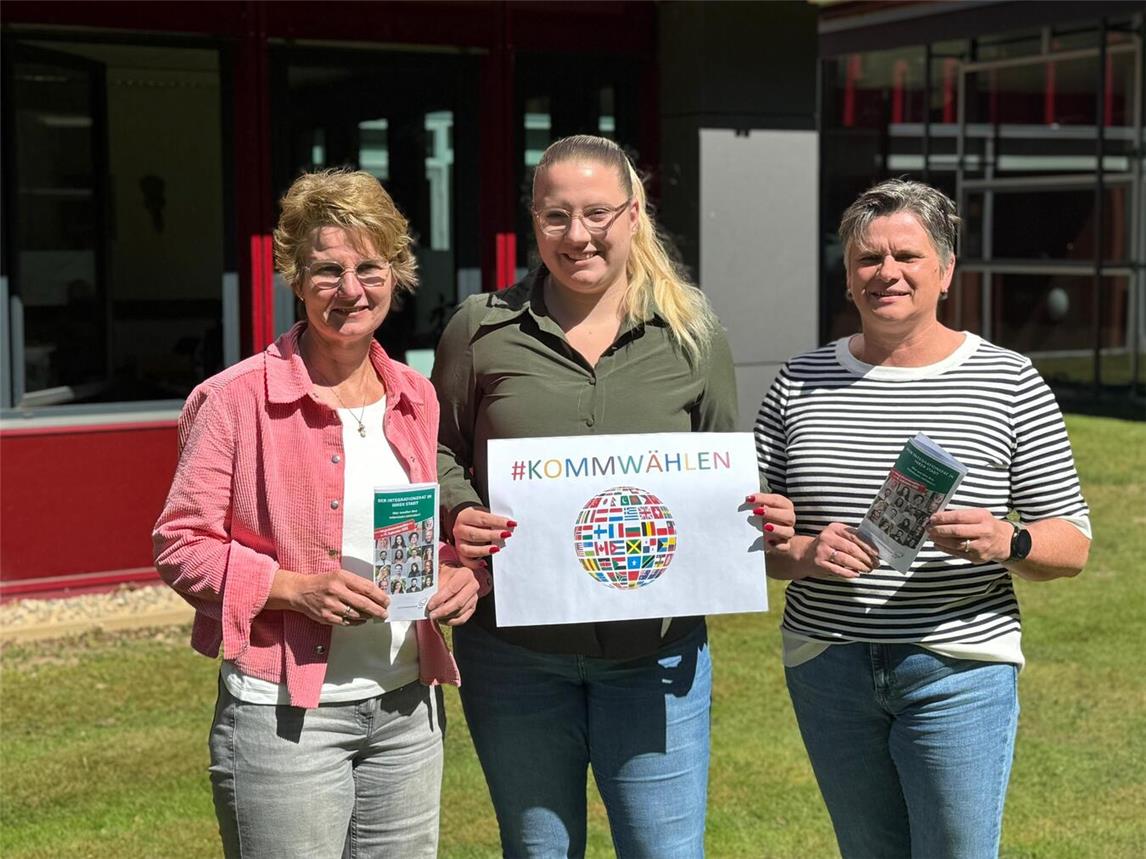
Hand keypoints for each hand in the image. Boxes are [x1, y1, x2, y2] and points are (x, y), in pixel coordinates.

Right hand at [267, 568, 388, 625]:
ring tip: (372, 615)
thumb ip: (355, 583)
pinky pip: (347, 622)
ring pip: (356, 614)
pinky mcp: (326, 617)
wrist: (300, 591)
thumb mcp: (339, 575)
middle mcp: (336, 591)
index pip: (366, 588)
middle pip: (364, 603)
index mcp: (341, 577)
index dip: (379, 596)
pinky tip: (361, 620)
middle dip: (378, 610)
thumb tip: (375, 594)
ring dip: (367, 616)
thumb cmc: (323, 582)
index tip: (386, 601)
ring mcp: (331, 605)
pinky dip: (356, 622)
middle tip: (385, 613)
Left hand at [426, 564, 480, 625]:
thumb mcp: (440, 576)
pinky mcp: (472, 607)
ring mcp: (474, 597)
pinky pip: (462, 619)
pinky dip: (451, 622)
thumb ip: (435, 587)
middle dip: (443, 610)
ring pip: (460, 612)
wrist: (453, 577)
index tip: (430, 605)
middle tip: (432, 615)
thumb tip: (428, 601)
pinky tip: (442, 620)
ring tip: (435, 617)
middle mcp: (473, 586)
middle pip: (458, 602)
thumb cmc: (445, 576)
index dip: (440, 598)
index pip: (452, 589)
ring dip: (446, 617)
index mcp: (465, 574)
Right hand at [452, 506, 515, 568]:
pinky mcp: (459, 553)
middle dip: (492, 535)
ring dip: (483, 550)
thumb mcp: (485, 513)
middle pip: (474, 534)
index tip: (511, 524)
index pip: (483, 519)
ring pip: (469, 549)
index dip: (497, 521)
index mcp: (466, 516)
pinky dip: (474, 563)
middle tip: (506, 535)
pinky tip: (484, 563)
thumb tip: (510, 525)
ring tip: (496, 549)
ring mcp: (458, 542)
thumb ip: (494, 519)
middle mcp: (459, 530)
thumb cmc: (478, 518)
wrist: (465, 522)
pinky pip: (466, 561)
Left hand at [745, 493, 795, 551]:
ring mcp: (788, 533)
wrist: (767, 533)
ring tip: (765, 527)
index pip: (777, 500)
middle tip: (756, 512)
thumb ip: (757, 503)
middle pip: (788, 516)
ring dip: (777, 529)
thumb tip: (747, 499)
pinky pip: (785, 547)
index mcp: (785, 506)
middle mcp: (789, 519)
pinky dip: (778, 545)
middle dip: (772, 513)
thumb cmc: (764, 516)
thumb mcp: (761, 507)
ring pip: (789, 532)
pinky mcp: (784, 545)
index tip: (749, 499)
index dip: (763, 498)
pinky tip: (768, 542)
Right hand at [807, 523, 878, 578]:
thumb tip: (873, 550)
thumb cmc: (828, 546)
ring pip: (846, 559)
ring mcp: (822, 551)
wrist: (805, 554)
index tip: (877, 553)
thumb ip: (852, 539)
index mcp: (835, 528)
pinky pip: (838, 570)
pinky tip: (856, 574)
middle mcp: (827, 538)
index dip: (868, 546)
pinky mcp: (819, 563)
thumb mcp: (837, 537)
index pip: (855, 536)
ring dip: (860, 566)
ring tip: (868, 569)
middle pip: (852, 548)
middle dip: (866, 558)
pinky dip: (849, 573)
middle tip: (875, 564)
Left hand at [927, 509, 1010, 562]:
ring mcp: (981, 547)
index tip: (932, 518)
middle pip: (957, 531)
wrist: (1006, 541)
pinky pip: (958, 554)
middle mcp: (983, 532)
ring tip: (931, 536)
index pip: (960, 517)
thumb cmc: (987, 524)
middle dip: (940, 530)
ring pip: (956, 544)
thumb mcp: (980, 514)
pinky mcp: (978, 558)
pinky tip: (938, 544)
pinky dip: (945, 549)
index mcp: (983, 518)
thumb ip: (962, 514)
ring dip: (940, 540)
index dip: (944, 518)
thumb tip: (939, 516)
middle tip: (928, 528)